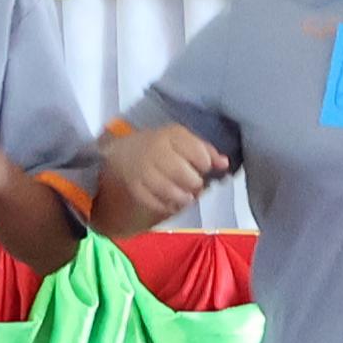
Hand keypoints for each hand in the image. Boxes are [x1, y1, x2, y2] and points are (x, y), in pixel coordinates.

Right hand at [88, 122, 221, 232]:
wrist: (118, 156)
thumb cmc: (156, 147)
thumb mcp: (179, 140)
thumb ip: (204, 150)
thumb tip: (225, 164)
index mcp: (170, 136)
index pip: (199, 155)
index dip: (206, 165)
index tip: (203, 167)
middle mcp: (157, 152)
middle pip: (189, 177)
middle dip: (195, 184)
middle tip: (193, 184)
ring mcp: (144, 172)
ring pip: (176, 194)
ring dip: (185, 198)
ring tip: (185, 195)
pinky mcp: (136, 190)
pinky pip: (161, 205)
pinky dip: (170, 207)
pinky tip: (171, 202)